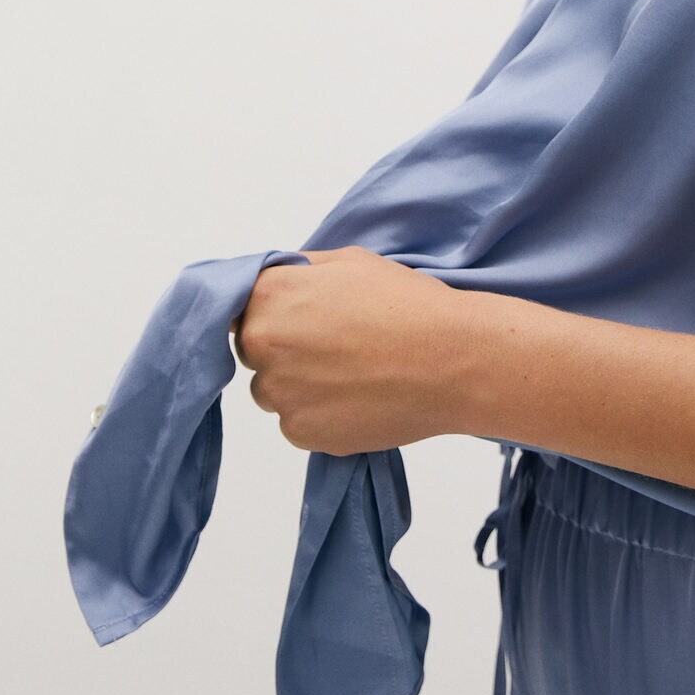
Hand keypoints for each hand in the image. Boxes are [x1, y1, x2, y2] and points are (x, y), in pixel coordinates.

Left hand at [231, 245, 479, 456]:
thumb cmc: (408, 303)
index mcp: (270, 296)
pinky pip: (297, 422)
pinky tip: (359, 396)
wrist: (454, 360)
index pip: (240, 305)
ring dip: (299, 384)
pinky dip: (320, 413)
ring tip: (353, 372)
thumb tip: (281, 279)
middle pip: (253, 350)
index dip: (272, 309)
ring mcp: (280, 394)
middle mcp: (263, 345)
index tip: (301, 314)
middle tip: (335, 343)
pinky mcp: (302, 433)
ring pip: (273, 390)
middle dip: (283, 346)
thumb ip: (303, 270)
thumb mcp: (352, 261)